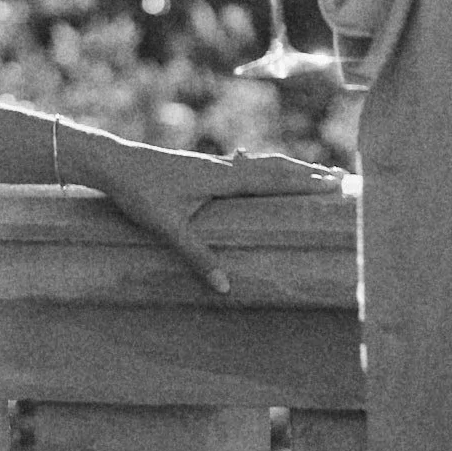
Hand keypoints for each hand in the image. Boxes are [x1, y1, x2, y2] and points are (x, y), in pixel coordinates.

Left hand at [73, 137, 340, 295]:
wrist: (113, 163)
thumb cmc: (140, 193)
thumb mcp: (169, 228)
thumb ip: (198, 256)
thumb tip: (225, 287)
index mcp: (222, 178)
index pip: (273, 180)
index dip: (305, 182)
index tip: (335, 182)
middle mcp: (222, 168)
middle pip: (274, 167)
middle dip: (306, 172)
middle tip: (339, 176)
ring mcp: (211, 166)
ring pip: (259, 164)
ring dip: (287, 169)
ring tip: (309, 173)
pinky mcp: (198, 168)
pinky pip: (243, 167)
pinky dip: (264, 169)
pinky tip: (258, 174)